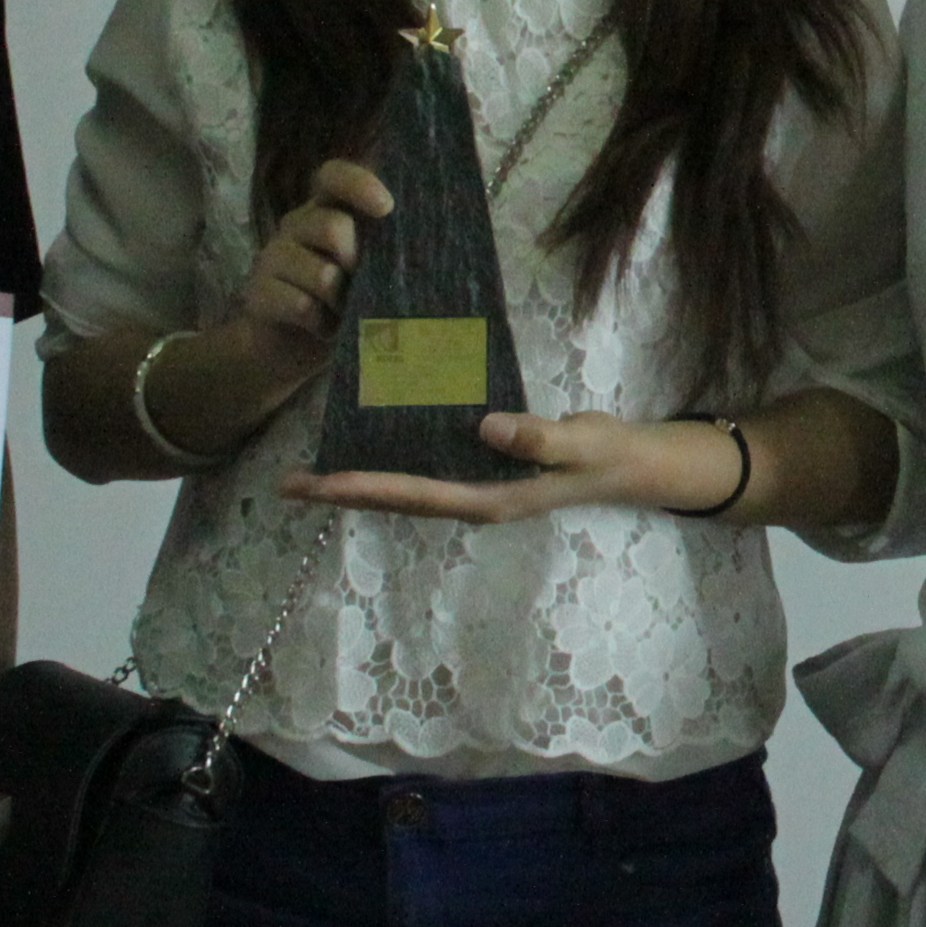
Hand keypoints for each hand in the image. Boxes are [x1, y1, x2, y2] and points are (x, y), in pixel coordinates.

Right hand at [235, 158, 390, 356]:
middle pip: (333, 228)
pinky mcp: (258, 293)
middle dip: (358, 263)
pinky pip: (302, 306)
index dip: (358, 184)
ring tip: (343, 312)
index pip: (332, 176)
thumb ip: (388, 244)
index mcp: (325, 209)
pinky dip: (323, 324)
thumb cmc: (346, 302)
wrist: (294, 349)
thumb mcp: (371, 267)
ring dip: (343, 302)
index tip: (386, 208)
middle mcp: (295, 226)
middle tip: (360, 285)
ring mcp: (272, 258)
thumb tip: (427, 234)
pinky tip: (324, 328)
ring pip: (322, 275)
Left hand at [284, 410, 753, 527]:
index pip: (415, 495)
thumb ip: (539, 437)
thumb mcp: (583, 443)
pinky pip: (426, 467)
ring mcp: (476, 485)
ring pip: (406, 488)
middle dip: (344, 492)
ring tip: (312, 472)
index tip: (318, 483)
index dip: (364, 488)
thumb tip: (484, 427)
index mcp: (491, 498)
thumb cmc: (610, 456)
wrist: (637, 463)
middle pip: (397, 499)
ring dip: (361, 480)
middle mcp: (474, 497)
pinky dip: (392, 461)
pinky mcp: (482, 467)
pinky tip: (372, 442)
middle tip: (288, 484)